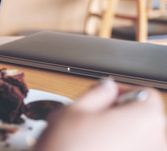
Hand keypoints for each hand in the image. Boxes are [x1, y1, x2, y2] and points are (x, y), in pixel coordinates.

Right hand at [34, 79, 166, 150]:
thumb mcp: (74, 110)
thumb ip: (97, 92)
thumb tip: (107, 87)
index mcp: (145, 120)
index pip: (145, 94)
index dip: (120, 92)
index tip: (103, 96)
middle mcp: (156, 144)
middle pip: (140, 118)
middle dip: (115, 115)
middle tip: (88, 118)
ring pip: (132, 139)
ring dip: (112, 134)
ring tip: (84, 139)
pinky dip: (114, 150)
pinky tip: (90, 150)